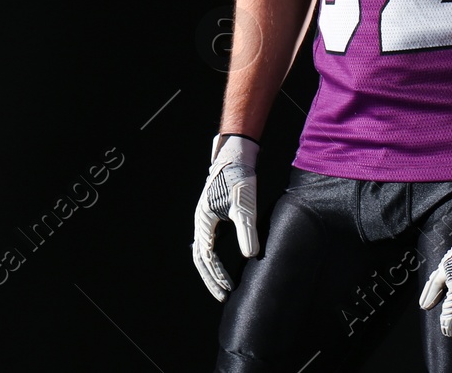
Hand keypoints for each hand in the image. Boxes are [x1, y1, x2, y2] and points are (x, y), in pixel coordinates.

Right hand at [191, 133, 259, 300]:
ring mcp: (206, 219)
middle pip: (200, 257)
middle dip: (211, 279)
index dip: (216, 275)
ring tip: (223, 286)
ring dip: (212, 270)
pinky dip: (215, 257)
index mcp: (203, 221)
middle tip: (223, 296)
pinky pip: (210, 242)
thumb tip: (250, 255)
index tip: (227, 290)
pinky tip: (224, 264)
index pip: (206, 256)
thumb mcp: (244, 206)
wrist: (235, 156)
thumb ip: (247, 231)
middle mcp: (201, 222)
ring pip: (203, 251)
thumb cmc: (237, 178)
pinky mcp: (213, 216)